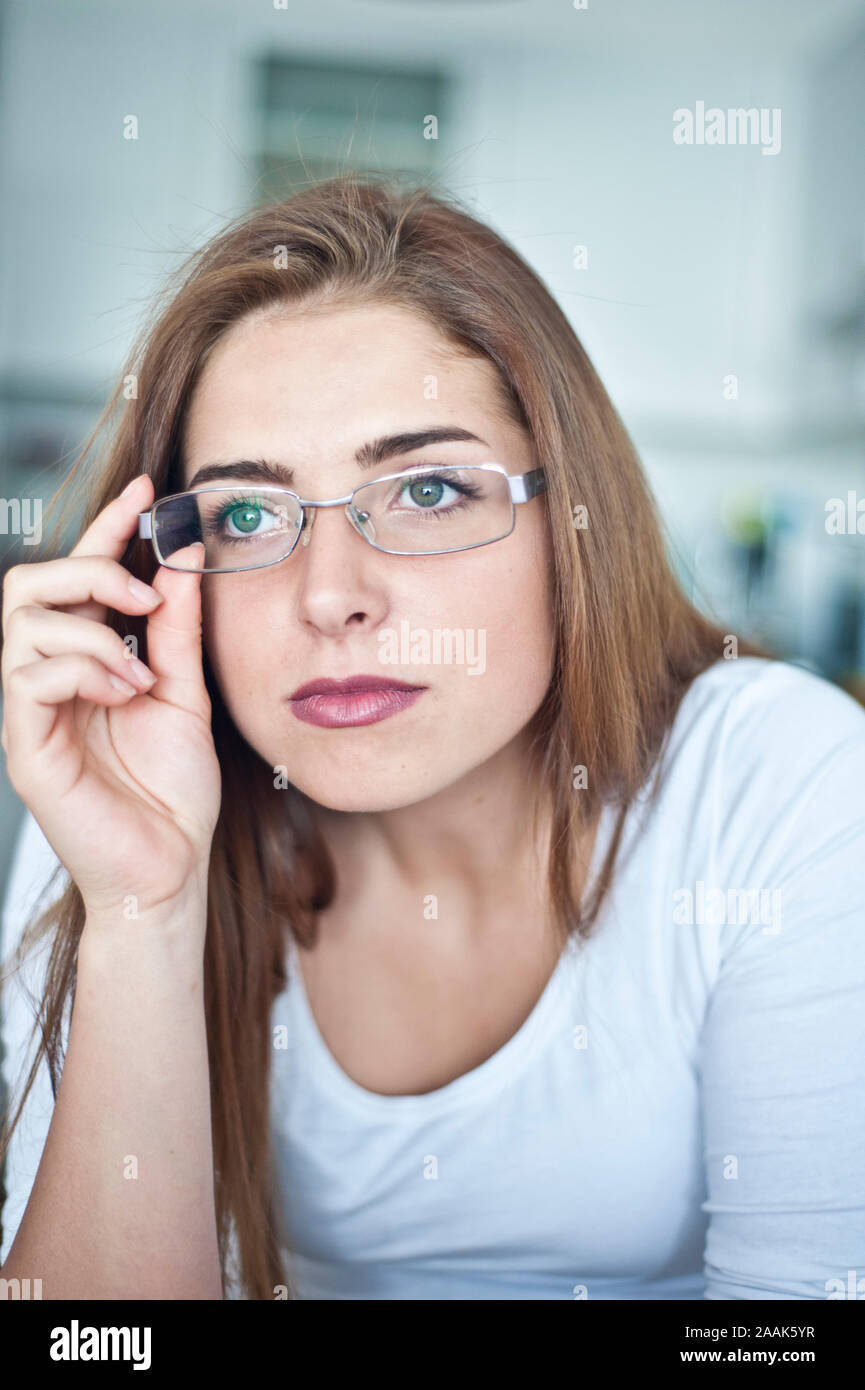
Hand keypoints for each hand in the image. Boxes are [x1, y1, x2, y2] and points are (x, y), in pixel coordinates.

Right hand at [1, 474, 221, 922]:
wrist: (171, 867)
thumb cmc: (174, 790)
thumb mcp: (184, 694)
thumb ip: (177, 630)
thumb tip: (182, 558)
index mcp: (86, 659)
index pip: (79, 575)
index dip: (107, 526)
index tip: (149, 489)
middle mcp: (49, 677)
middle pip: (27, 583)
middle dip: (88, 569)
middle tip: (142, 595)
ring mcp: (31, 710)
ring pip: (22, 621)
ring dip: (92, 631)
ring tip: (138, 673)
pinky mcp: (24, 744)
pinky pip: (27, 674)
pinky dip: (83, 669)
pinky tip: (122, 696)